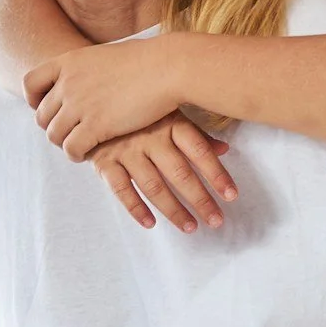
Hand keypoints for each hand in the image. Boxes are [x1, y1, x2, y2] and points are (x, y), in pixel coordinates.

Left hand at [26, 40, 186, 158]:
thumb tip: (90, 78)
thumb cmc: (148, 61)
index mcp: (69, 61)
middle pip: (42, 115)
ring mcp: (79, 104)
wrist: (168, 68)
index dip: (33, 99)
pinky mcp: (95, 125)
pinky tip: (88, 153)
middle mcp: (68, 82)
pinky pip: (71, 148)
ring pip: (54, 135)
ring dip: (65, 143)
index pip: (30, 82)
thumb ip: (90, 69)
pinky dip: (76, 154)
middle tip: (69, 132)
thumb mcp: (107, 55)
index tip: (44, 107)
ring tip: (79, 146)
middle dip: (53, 126)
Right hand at [88, 117, 238, 232]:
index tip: (231, 195)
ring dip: (173, 209)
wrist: (93, 99)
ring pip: (153, 186)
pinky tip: (150, 223)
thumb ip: (196, 134)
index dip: (216, 174)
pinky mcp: (104, 161)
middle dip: (200, 199)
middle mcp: (150, 137)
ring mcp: (126, 150)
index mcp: (170, 123)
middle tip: (216, 220)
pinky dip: (135, 208)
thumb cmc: (140, 110)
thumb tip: (225, 149)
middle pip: (179, 173)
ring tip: (190, 227)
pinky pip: (121, 189)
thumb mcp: (169, 113)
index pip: (199, 151)